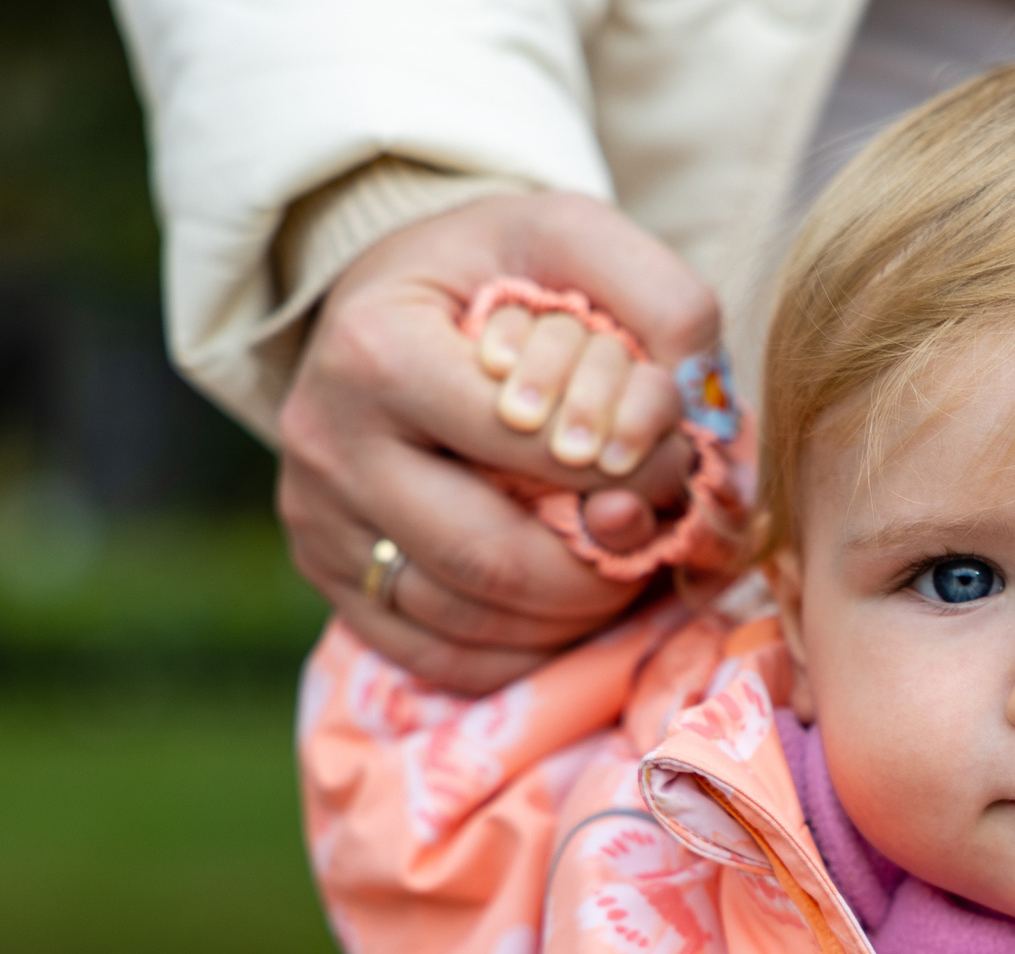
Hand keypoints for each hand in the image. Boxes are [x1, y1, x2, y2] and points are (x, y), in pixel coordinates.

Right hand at [276, 190, 718, 693]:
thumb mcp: (570, 234)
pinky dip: (522, 652)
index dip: (623, 471)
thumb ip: (656, 291)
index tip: (670, 462)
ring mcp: (319, 520)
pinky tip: (566, 611)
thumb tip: (696, 391)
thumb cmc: (490, 273)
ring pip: (468, 620)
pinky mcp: (327, 576)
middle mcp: (329, 442)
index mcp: (378, 348)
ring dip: (571, 616)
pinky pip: (436, 657)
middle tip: (653, 534)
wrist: (389, 302)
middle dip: (602, 568)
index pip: (529, 447)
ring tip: (619, 567)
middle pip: (493, 558)